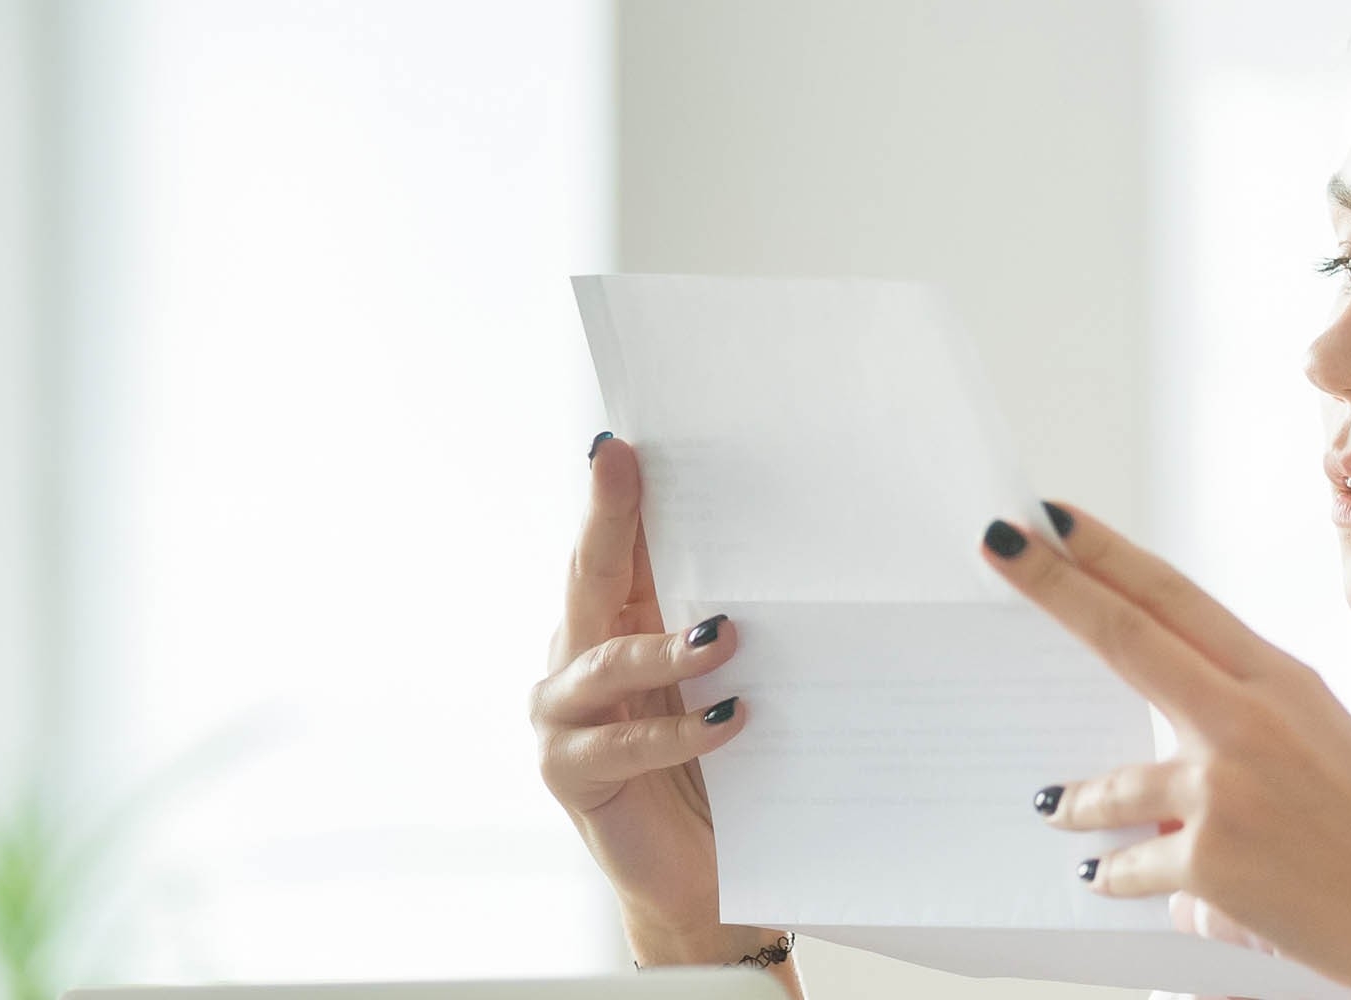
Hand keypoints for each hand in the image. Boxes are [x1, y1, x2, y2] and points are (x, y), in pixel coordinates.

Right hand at [532, 435, 787, 977]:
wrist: (704, 878)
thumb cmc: (724, 770)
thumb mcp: (731, 681)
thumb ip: (732, 622)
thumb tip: (786, 551)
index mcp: (618, 620)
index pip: (619, 544)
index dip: (618, 492)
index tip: (623, 441)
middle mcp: (578, 655)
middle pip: (589, 574)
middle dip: (606, 518)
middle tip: (620, 465)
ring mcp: (563, 714)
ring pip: (605, 660)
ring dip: (664, 646)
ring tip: (724, 636)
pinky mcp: (569, 771)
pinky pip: (625, 743)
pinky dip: (680, 731)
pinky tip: (732, 718)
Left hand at [980, 503, 1350, 998]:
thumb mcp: (1323, 742)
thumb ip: (1240, 717)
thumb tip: (1158, 720)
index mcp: (1284, 679)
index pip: (1177, 597)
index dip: (1109, 555)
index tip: (1053, 515)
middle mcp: (1253, 720)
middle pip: (1126, 635)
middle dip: (1052, 584)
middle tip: (998, 541)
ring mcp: (1229, 788)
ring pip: (1110, 786)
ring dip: (1075, 801)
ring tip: (1055, 807)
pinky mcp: (1214, 859)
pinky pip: (1130, 865)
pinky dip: (1117, 874)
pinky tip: (1109, 879)